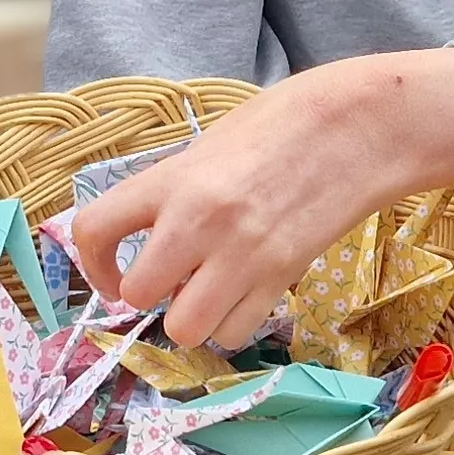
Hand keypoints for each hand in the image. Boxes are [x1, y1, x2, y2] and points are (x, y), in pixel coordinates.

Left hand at [69, 49, 453, 349]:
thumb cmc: (285, 123)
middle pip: (138, 295)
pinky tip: (246, 294)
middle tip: (169, 281)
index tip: (111, 274)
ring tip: (210, 291)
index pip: (93, 230)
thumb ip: (174, 193)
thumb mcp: (211, 146)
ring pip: (186, 329)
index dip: (92, 264)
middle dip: (147, 297)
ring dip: (191, 318)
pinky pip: (236, 331)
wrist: (361, 126)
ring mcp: (243, 254)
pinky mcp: (283, 277)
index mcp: (174, 178)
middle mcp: (199, 221)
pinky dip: (233, 324)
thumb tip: (147, 241)